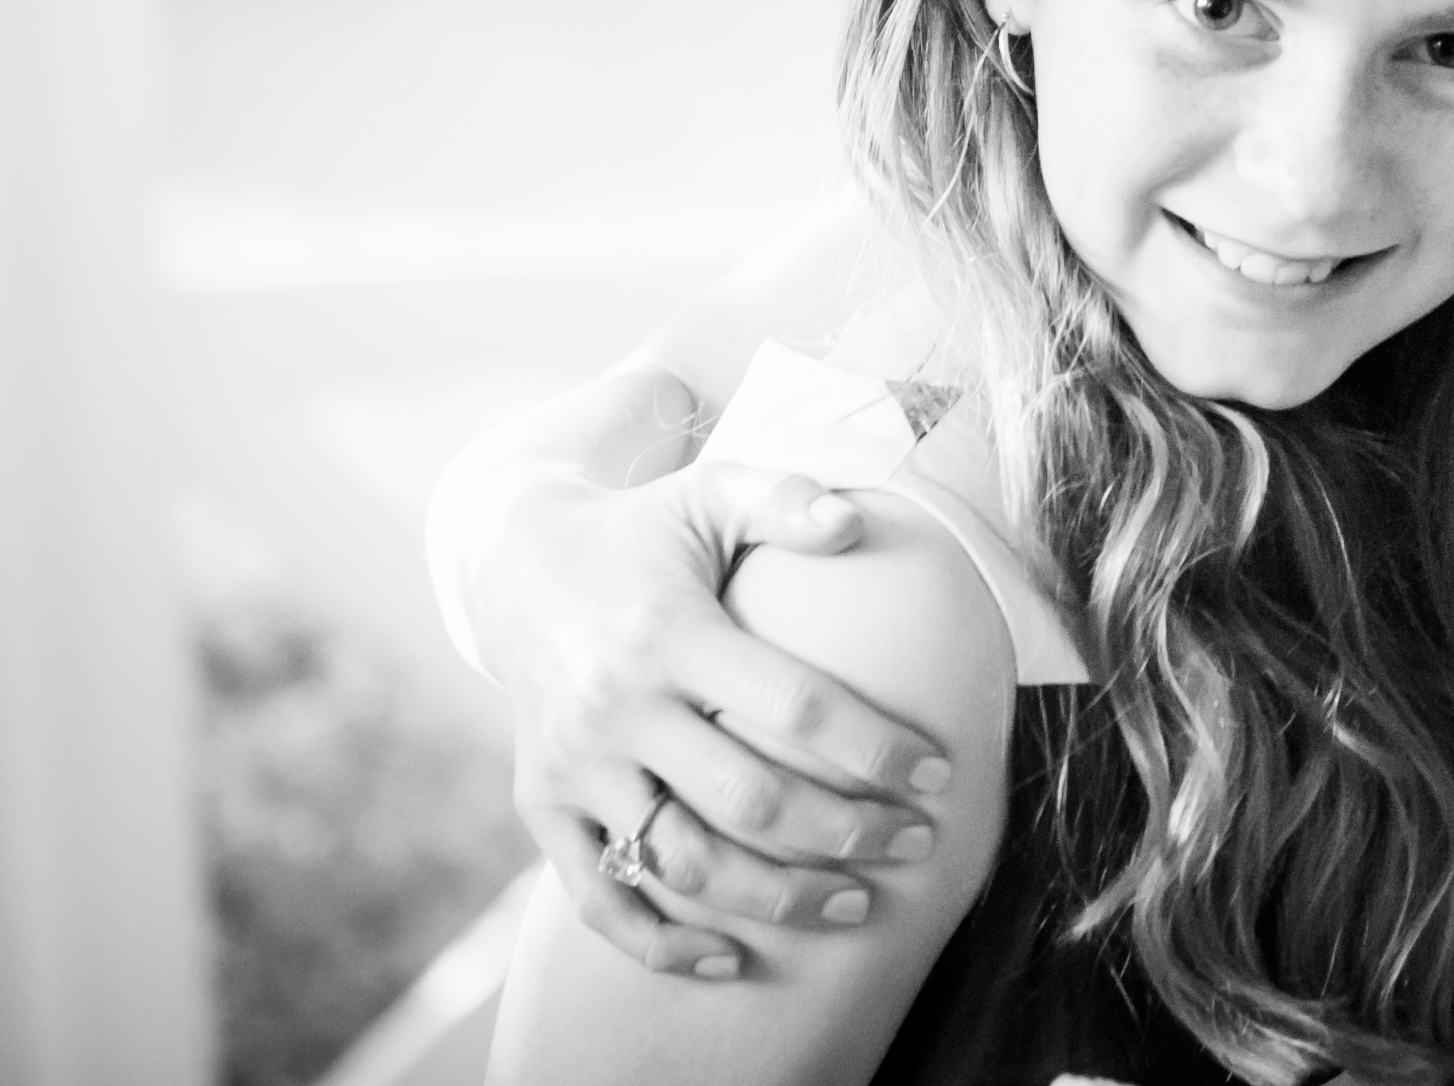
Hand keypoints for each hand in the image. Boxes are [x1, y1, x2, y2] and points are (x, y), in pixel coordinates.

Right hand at [482, 457, 956, 976]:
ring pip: (684, 861)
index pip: (793, 706)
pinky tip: (730, 961)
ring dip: (776, 898)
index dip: (875, 747)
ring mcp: (575, 765)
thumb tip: (858, 521)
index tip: (939, 774)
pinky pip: (599, 897)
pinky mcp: (542, 806)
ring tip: (856, 904)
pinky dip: (660, 944)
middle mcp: (617, 707)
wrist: (513, 564)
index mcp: (670, 632)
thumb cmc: (645, 532)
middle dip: (846, 833)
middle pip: (749, 799)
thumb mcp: (711, 493)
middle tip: (916, 846)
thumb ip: (787, 499)